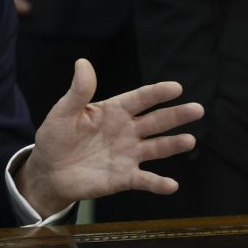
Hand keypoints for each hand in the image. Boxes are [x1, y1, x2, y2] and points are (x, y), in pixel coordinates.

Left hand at [17, 59, 203, 216]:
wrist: (49, 170)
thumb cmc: (56, 136)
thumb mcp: (64, 112)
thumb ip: (78, 91)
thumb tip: (82, 62)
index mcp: (113, 111)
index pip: (140, 99)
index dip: (157, 93)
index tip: (176, 87)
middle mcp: (126, 131)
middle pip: (156, 121)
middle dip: (176, 115)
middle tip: (197, 109)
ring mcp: (127, 155)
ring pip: (156, 148)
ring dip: (173, 145)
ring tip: (190, 141)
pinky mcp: (124, 177)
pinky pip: (145, 180)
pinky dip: (158, 184)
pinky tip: (171, 185)